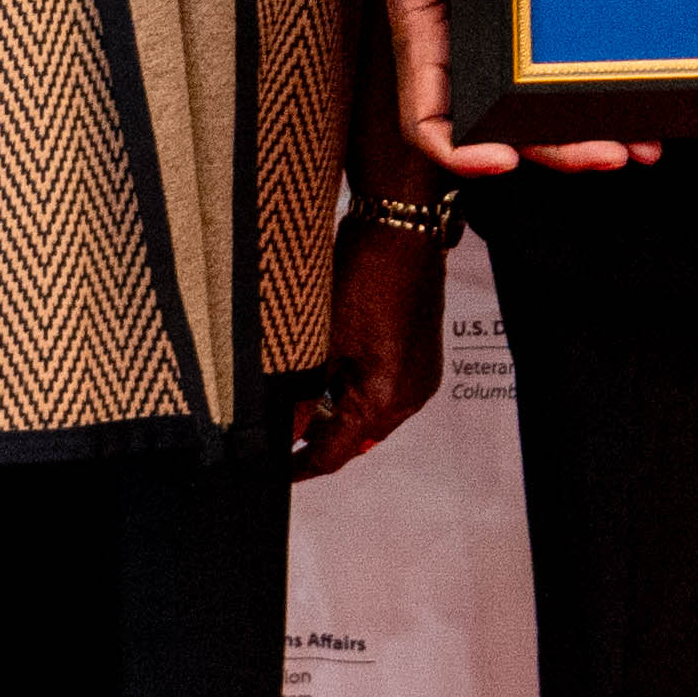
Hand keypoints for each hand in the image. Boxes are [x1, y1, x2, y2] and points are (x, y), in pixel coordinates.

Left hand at [295, 224, 448, 478]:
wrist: (401, 226)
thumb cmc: (367, 274)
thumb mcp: (321, 341)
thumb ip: (300, 395)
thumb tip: (282, 431)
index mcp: (388, 399)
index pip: (337, 453)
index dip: (302, 465)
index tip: (277, 470)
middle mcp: (412, 394)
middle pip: (357, 435)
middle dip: (318, 432)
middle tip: (279, 422)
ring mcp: (420, 374)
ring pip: (369, 410)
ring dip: (336, 406)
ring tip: (299, 386)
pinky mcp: (420, 353)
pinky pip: (383, 386)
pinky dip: (356, 386)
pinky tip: (330, 365)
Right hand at [383, 0, 653, 176]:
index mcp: (424, 33)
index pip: (428, 117)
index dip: (460, 150)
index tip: (502, 157)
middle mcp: (466, 50)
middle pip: (504, 126)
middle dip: (556, 148)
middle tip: (612, 155)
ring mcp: (506, 42)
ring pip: (542, 107)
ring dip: (590, 132)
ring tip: (643, 145)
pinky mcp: (540, 23)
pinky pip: (566, 66)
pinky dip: (602, 87)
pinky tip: (643, 92)